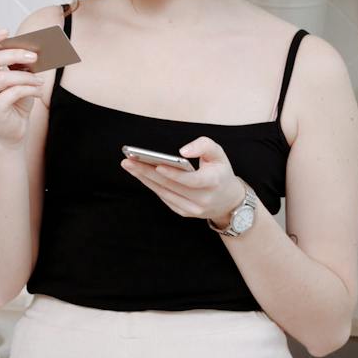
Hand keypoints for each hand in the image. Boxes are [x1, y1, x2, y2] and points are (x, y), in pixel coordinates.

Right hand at [0, 28, 51, 149]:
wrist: (14, 130)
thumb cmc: (15, 101)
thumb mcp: (18, 78)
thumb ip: (19, 65)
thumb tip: (32, 51)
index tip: (6, 31)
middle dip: (14, 55)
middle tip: (34, 55)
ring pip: (4, 77)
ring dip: (26, 76)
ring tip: (39, 80)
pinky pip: (13, 92)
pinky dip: (29, 89)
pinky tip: (38, 91)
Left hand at [118, 135, 247, 227]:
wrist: (228, 201)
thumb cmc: (220, 172)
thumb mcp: (219, 154)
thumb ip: (203, 145)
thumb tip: (182, 150)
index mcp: (214, 182)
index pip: (191, 180)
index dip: (174, 174)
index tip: (157, 165)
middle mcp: (203, 199)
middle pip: (171, 186)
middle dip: (147, 172)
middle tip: (128, 160)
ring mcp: (193, 209)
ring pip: (164, 192)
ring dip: (144, 178)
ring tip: (129, 164)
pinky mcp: (184, 212)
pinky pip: (164, 197)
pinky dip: (151, 185)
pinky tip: (139, 174)